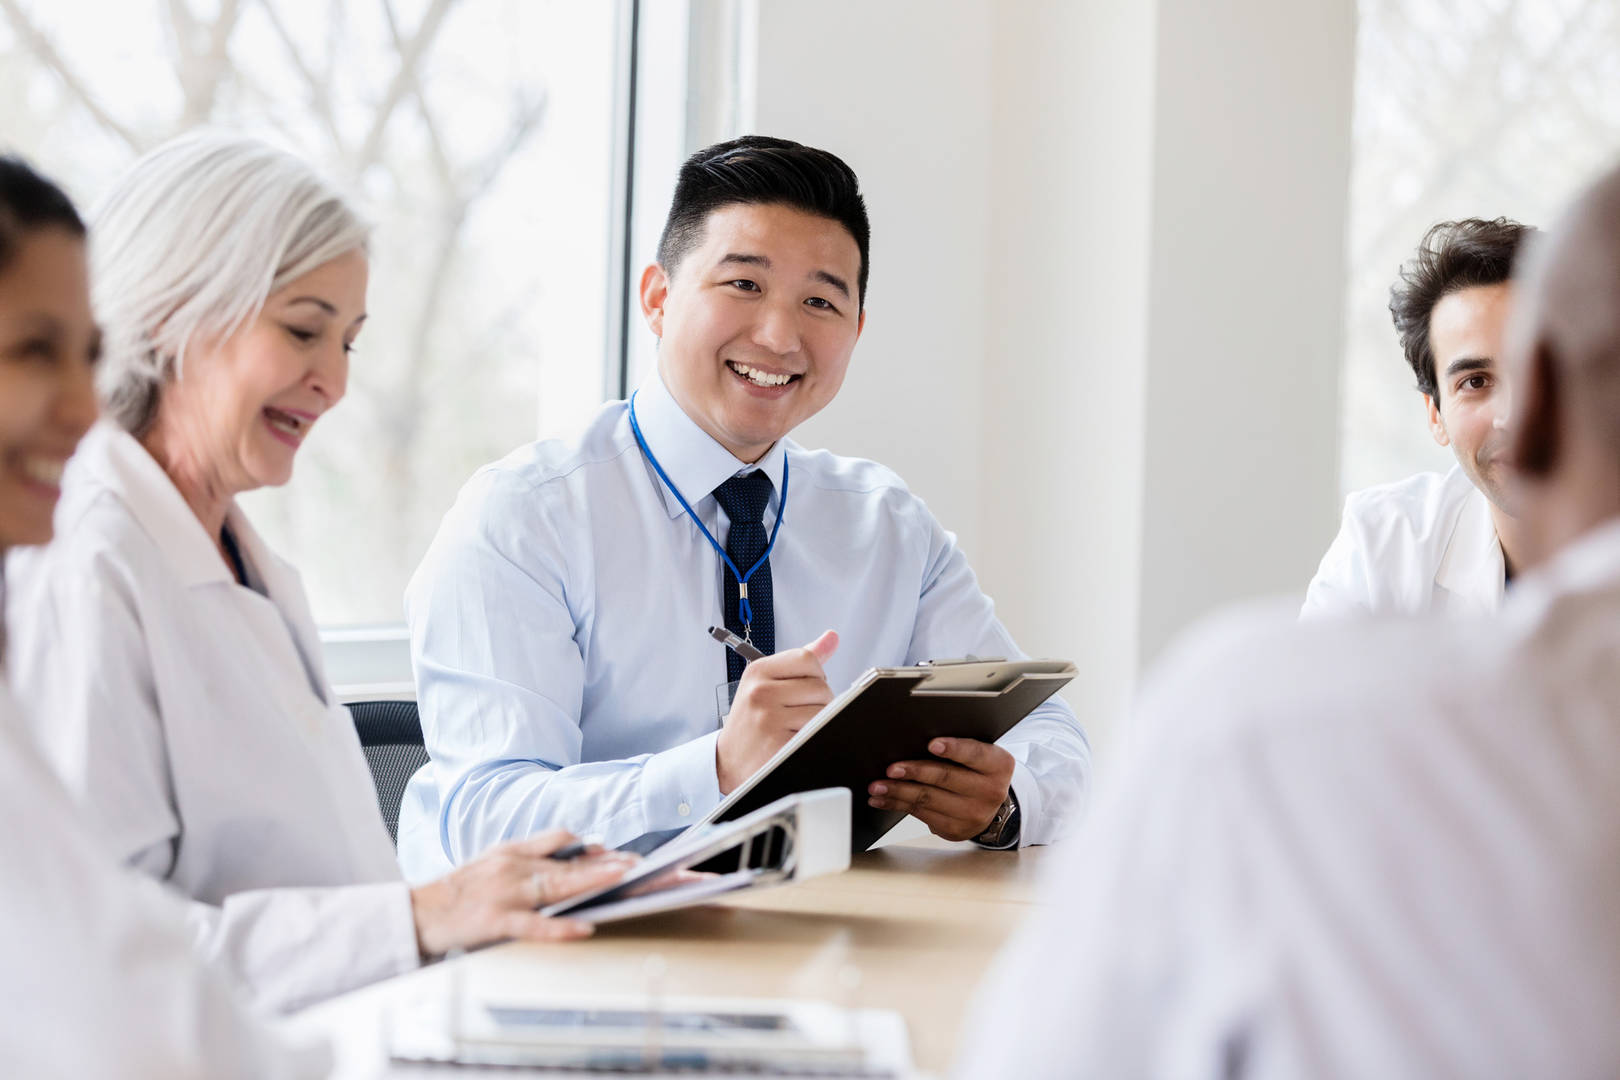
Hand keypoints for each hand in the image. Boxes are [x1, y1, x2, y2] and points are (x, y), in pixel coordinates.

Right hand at [409, 829, 636, 957]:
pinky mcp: (496, 921)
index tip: (615, 849)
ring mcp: (504, 894)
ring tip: (620, 879)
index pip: (557, 839)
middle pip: (565, 862)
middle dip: (603, 862)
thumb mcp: (492, 862)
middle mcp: (510, 867)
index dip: (588, 844)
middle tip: (634, 863)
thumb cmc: (457, 891)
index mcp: (510, 851)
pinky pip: (535, 925)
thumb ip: (528, 856)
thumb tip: (572, 853)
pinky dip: (561, 927)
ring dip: (591, 881)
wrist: (416, 913)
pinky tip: (585, 927)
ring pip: (556, 885)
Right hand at [716, 630, 838, 794]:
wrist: (728, 761)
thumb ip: (801, 662)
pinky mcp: (779, 743)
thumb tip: (832, 637)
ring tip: (797, 727)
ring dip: (819, 721)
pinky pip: (816, 732)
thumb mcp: (767, 683)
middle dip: (820, 701)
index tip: (805, 688)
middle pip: (820, 686)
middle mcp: (760, 692)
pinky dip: (813, 737)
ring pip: (822, 710)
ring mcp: (769, 718)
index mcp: (758, 671)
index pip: (807, 658)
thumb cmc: (752, 720)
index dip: (816, 675)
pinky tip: (795, 739)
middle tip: (800, 713)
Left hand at [866, 737, 1015, 842]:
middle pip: (946, 778)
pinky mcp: (955, 830)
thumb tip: (914, 739)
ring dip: (898, 791)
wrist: (990, 805)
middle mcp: (990, 792)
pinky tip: (883, 799)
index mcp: (998, 765)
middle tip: (892, 768)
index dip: (954, 749)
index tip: (932, 744)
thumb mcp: (979, 755)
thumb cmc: (977, 770)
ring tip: (878, 786)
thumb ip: (958, 746)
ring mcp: (973, 814)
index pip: (975, 754)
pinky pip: (921, 814)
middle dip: (915, 772)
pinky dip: (897, 805)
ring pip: (928, 799)